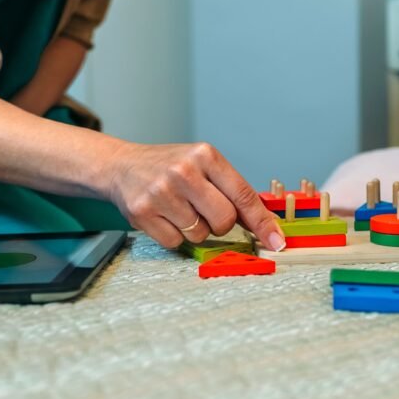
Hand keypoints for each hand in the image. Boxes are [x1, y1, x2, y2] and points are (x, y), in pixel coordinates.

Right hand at [104, 142, 286, 250]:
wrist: (122, 166)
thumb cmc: (170, 168)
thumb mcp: (203, 166)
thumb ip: (232, 191)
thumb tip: (265, 224)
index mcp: (205, 155)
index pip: (243, 195)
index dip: (262, 222)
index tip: (276, 241)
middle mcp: (183, 171)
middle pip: (224, 220)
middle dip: (220, 224)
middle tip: (204, 210)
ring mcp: (161, 192)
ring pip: (200, 234)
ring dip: (195, 229)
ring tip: (179, 208)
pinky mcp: (142, 212)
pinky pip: (175, 242)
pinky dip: (174, 235)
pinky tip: (164, 216)